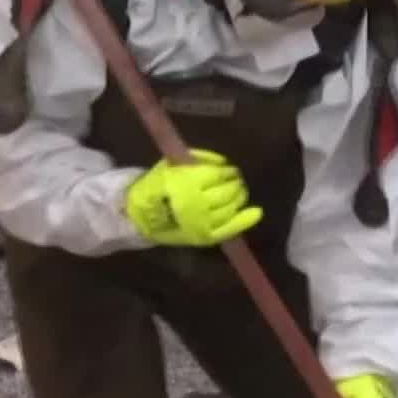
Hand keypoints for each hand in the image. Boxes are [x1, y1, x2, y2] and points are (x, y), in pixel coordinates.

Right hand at [124, 149, 261, 246]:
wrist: (141, 216)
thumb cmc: (156, 186)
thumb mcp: (171, 164)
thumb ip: (199, 159)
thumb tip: (223, 162)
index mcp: (188, 182)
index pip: (218, 175)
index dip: (227, 172)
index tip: (229, 170)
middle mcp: (198, 203)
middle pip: (228, 191)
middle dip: (235, 184)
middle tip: (236, 180)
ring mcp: (203, 222)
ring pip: (231, 207)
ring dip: (239, 197)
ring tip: (238, 191)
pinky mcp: (206, 237)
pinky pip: (230, 228)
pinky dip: (245, 220)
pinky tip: (256, 212)